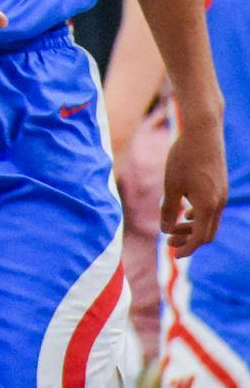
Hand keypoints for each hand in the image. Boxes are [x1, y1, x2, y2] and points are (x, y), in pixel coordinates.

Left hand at [161, 107, 227, 254]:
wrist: (203, 132)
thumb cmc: (183, 157)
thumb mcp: (171, 185)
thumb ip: (168, 209)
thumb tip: (165, 230)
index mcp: (207, 205)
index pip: (200, 237)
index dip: (187, 248)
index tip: (174, 254)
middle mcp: (219, 202)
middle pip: (207, 232)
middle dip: (188, 240)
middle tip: (168, 242)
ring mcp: (222, 194)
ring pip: (210, 221)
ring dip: (192, 227)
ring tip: (173, 228)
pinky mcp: (220, 186)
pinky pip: (212, 209)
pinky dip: (199, 215)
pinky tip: (185, 212)